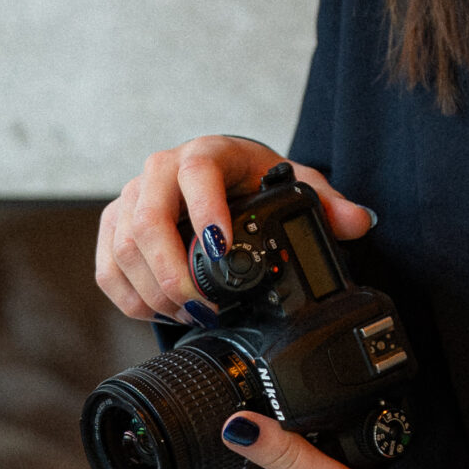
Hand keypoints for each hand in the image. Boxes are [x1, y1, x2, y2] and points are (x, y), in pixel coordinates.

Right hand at [95, 136, 373, 322]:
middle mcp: (159, 171)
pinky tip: (164, 311)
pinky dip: (133, 299)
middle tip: (203, 307)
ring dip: (156, 292)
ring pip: (125, 249)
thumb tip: (359, 221)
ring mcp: (130, 198)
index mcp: (205, 153)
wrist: (218, 178)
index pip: (197, 172)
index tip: (221, 249)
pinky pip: (109, 268)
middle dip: (173, 273)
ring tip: (191, 314)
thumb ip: (327, 202)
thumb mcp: (294, 183)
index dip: (205, 210)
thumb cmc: (252, 179)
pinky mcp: (113, 227)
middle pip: (147, 220)